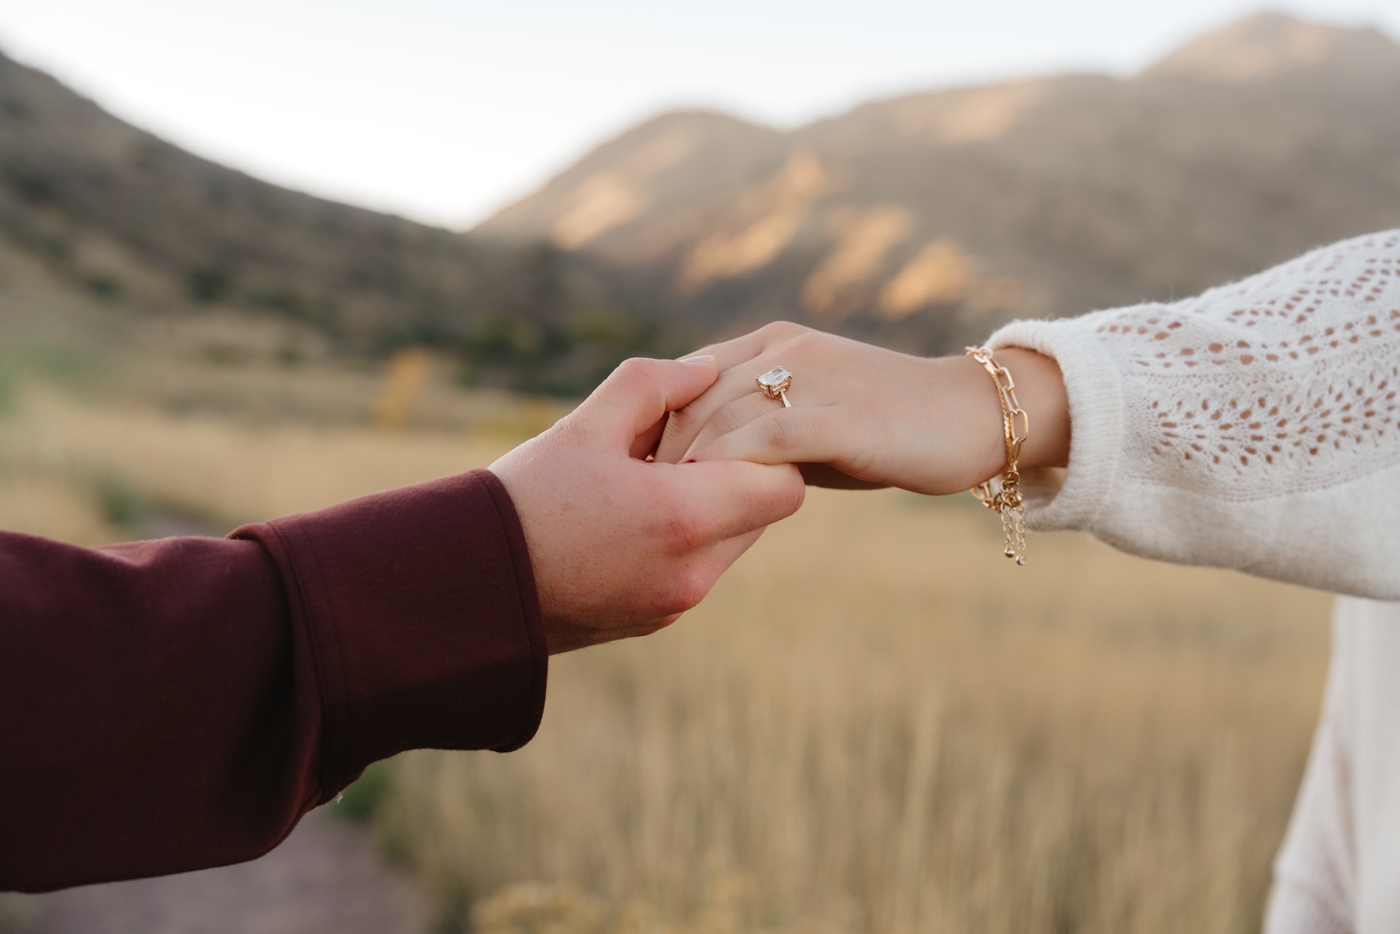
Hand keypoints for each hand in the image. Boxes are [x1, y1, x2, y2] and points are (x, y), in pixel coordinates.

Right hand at [490, 356, 804, 654]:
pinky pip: (697, 570)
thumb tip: (705, 370)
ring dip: (708, 508)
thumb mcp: (584, 425)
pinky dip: (681, 540)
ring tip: (644, 480)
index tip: (720, 427)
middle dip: (734, 474)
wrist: (465, 587)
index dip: (765, 450)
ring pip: (731, 543)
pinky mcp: (655, 620)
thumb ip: (653, 384)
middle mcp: (693, 573)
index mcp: (684, 520)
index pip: (784, 486)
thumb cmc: (523, 499)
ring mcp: (677, 604)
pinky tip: (626, 517)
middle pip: (762, 514)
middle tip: (676, 446)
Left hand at [653, 323, 1069, 494]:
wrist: (975, 416)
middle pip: (693, 396)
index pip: (688, 375)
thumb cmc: (891, 429)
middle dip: (657, 450)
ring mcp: (815, 378)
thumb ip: (762, 432)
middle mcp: (787, 350)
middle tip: (634, 501)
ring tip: (661, 510)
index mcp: (775, 343)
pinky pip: (765, 441)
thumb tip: (702, 473)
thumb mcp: (814, 421)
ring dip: (684, 466)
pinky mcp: (840, 415)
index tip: (632, 473)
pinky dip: (730, 470)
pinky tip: (712, 502)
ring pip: (722, 417)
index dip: (654, 424)